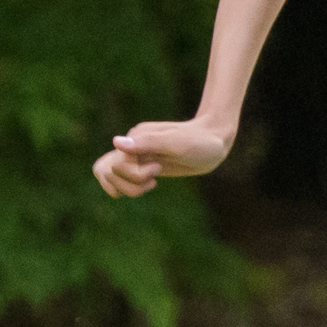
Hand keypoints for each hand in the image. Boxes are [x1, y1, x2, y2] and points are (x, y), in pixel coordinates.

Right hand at [93, 117, 233, 197]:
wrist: (216, 142)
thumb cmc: (200, 142)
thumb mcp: (177, 143)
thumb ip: (148, 143)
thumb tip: (116, 143)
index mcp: (136, 138)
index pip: (116, 164)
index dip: (134, 174)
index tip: (158, 168)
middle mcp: (133, 146)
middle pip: (110, 172)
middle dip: (131, 184)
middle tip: (155, 179)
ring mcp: (137, 156)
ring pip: (112, 177)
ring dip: (129, 188)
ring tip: (152, 184)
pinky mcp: (144, 165)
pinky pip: (121, 179)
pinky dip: (128, 187)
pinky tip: (147, 185)